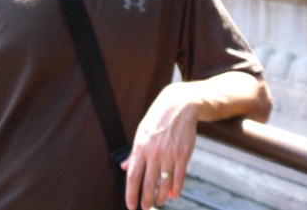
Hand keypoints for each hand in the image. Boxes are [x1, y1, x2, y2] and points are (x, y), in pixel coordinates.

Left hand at [122, 84, 197, 209]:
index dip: (131, 194)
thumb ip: (134, 153)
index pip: (133, 177)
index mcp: (140, 148)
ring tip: (159, 202)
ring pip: (164, 183)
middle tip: (146, 208)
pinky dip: (176, 189)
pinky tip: (173, 194)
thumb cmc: (157, 120)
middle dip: (146, 200)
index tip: (131, 206)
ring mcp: (169, 154)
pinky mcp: (183, 154)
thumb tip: (123, 167)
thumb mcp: (141, 133)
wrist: (179, 106)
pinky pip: (179, 177)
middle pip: (148, 184)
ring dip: (161, 196)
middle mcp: (153, 153)